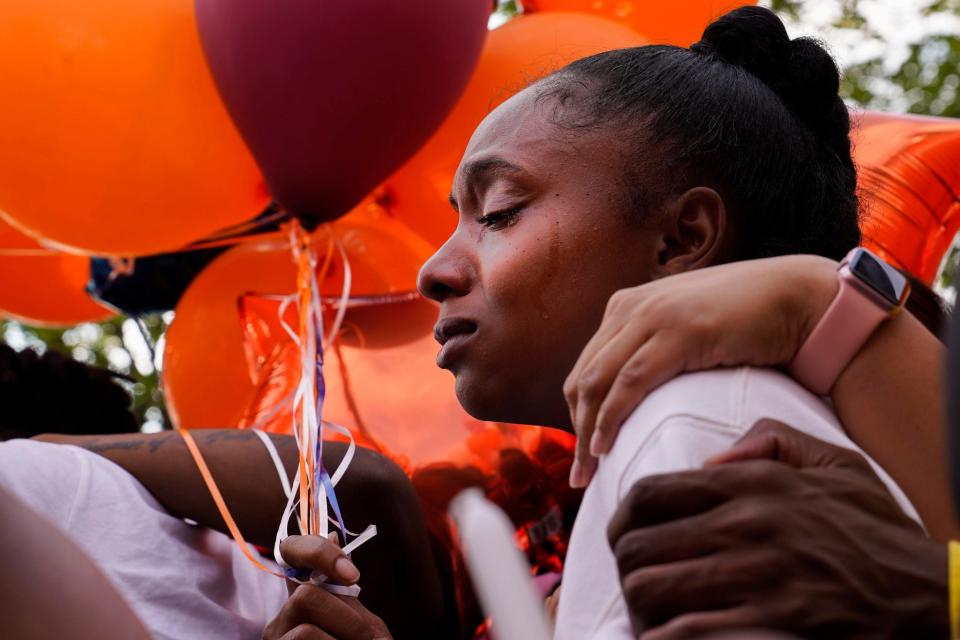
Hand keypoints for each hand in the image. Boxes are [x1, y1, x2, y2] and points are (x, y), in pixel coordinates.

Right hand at [263, 535, 391, 639]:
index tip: (353, 574)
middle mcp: (278, 626)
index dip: (317, 551)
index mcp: (299, 607)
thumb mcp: (360, 629)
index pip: (290, 552)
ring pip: (306, 634)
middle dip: (349, 620)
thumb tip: (329, 529)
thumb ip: (346, 594)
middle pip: (305, 597)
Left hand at [564, 255, 838, 486]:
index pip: (585, 368)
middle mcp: (631, 307)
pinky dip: (611, 417)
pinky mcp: (679, 332)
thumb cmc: (749, 324)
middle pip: (584, 378)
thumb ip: (655, 351)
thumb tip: (635, 399)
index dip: (579, 415)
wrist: (798, 298)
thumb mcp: (688, 333)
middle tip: (580, 475)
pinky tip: (605, 448)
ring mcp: (652, 316)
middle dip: (576, 430)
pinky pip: (630, 382)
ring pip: (598, 382)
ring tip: (588, 472)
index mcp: (627, 306)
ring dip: (588, 432)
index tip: (582, 455)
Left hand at [606, 419, 946, 639]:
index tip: (624, 535)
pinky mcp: (770, 621)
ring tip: (647, 612)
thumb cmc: (874, 529)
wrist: (927, 592)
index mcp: (754, 483)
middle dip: (624, 566)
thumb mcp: (835, 463)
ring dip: (639, 605)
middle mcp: (747, 524)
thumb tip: (711, 459)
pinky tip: (668, 636)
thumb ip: (771, 441)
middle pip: (639, 544)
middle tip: (632, 578)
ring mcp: (756, 574)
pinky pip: (688, 630)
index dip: (622, 519)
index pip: (651, 494)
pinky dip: (665, 636)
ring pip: (652, 587)